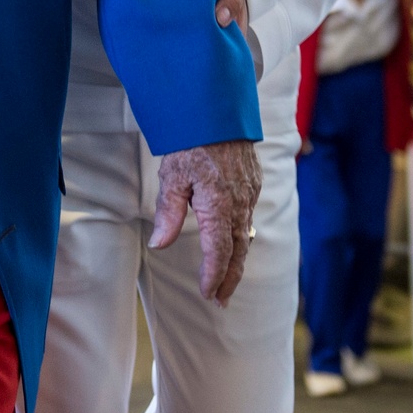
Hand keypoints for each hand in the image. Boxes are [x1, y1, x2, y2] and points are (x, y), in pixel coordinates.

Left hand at [149, 139, 261, 305]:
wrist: (218, 111)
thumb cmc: (191, 142)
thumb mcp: (172, 176)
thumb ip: (169, 213)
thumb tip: (160, 245)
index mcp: (219, 205)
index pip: (219, 252)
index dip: (213, 276)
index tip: (208, 294)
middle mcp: (239, 204)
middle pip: (238, 251)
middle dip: (229, 278)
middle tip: (221, 301)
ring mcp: (249, 194)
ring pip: (246, 235)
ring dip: (237, 261)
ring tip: (226, 281)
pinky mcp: (253, 183)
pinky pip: (249, 217)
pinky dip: (242, 237)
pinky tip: (234, 244)